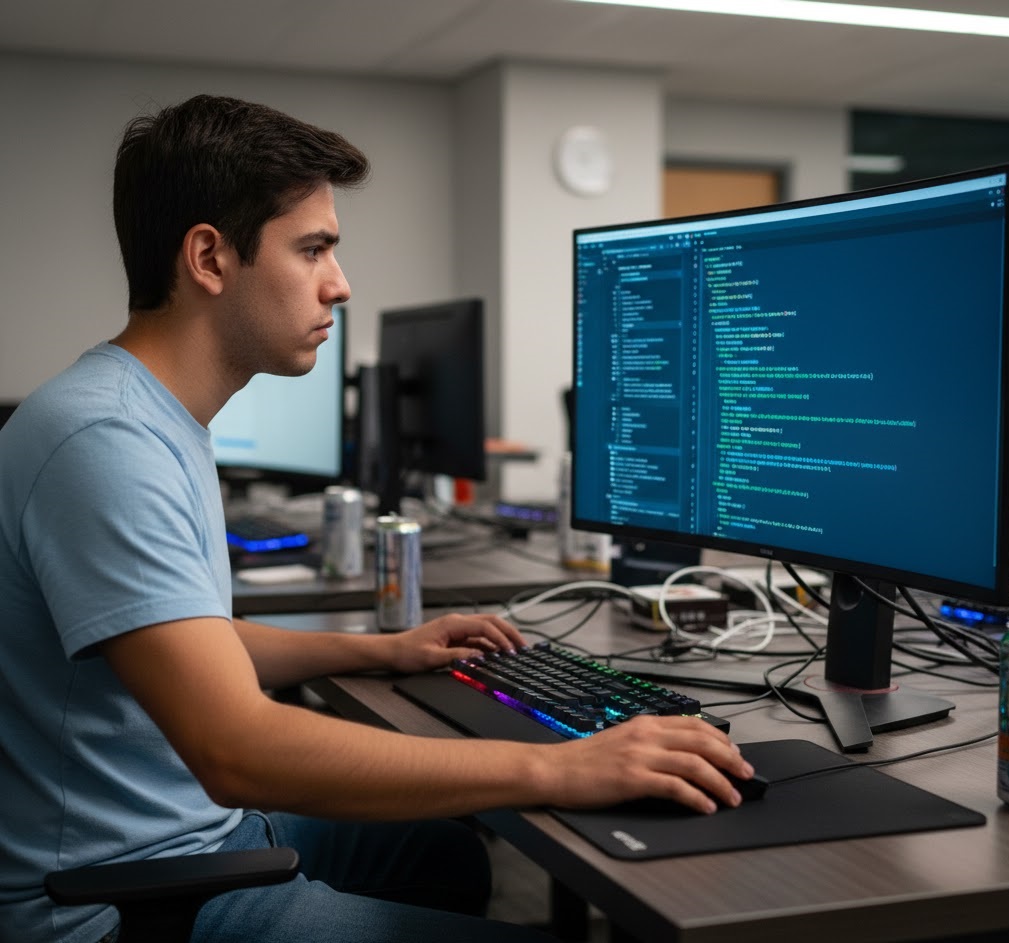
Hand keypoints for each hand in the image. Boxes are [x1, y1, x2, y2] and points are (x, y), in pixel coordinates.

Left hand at [384, 612, 527, 674]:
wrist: (392, 652)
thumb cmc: (407, 653)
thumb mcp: (432, 659)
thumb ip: (457, 657)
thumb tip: (480, 657)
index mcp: (453, 623)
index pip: (485, 627)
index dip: (501, 638)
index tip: (512, 651)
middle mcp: (457, 623)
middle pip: (491, 622)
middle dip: (509, 633)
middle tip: (524, 646)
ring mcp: (457, 630)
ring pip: (487, 630)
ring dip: (502, 639)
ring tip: (516, 651)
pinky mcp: (455, 638)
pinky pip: (478, 640)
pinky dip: (491, 646)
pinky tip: (498, 656)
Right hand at [542, 714, 754, 814]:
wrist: (554, 769)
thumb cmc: (584, 760)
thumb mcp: (622, 740)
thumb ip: (649, 743)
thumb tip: (681, 756)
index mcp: (644, 724)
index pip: (694, 725)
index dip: (721, 739)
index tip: (735, 753)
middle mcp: (646, 735)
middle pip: (701, 741)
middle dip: (730, 759)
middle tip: (745, 774)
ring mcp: (639, 755)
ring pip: (694, 763)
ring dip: (719, 782)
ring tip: (732, 797)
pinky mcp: (633, 778)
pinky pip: (675, 786)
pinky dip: (696, 798)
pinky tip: (705, 807)